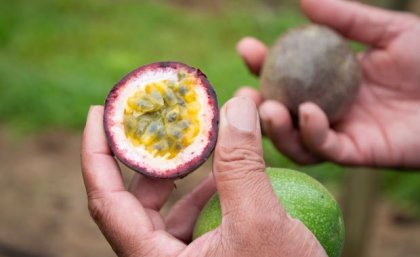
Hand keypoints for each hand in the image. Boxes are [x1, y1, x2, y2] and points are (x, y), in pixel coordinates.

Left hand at [81, 97, 325, 256]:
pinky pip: (191, 217)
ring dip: (180, 171)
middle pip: (134, 200)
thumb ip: (242, 165)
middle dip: (148, 155)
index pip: (106, 199)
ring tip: (196, 141)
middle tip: (161, 121)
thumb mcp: (262, 223)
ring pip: (165, 208)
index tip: (98, 112)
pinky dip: (203, 190)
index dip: (96, 152)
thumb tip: (236, 106)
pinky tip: (221, 173)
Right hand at [236, 0, 419, 167]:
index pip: (286, 74)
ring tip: (268, 108)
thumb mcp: (386, 30)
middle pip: (282, 112)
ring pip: (295, 139)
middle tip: (244, 92)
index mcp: (328, 80)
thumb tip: (303, 0)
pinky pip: (325, 148)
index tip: (247, 48)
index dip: (263, 63)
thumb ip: (346, 18)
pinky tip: (309, 113)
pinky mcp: (357, 153)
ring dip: (276, 127)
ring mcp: (340, 132)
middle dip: (257, 105)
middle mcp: (328, 108)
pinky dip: (311, 134)